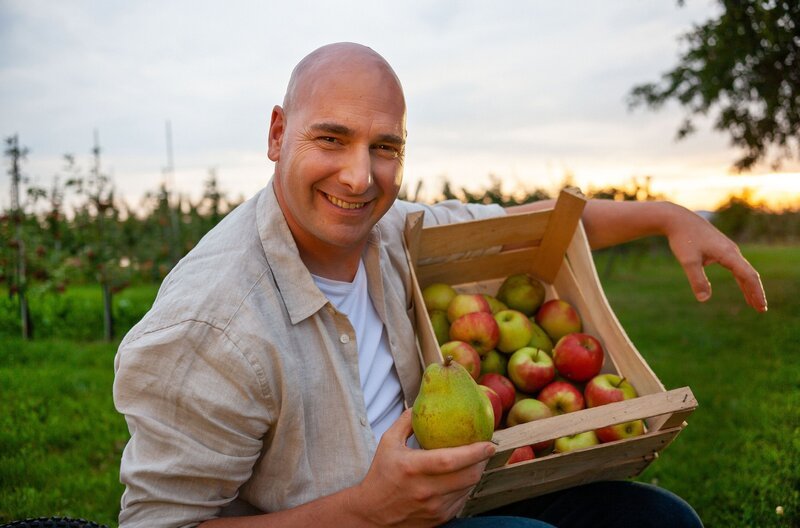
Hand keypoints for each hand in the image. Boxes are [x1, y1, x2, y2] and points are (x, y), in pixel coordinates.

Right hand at [349, 409, 494, 526]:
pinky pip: (461, 501)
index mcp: (412, 468)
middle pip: (467, 477)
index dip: (473, 452)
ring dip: (475, 474)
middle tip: (487, 449)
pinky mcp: (439, 519)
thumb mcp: (387, 443)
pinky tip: (464, 477)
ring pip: (467, 489)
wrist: (373, 515)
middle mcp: (425, 490)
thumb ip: (406, 422)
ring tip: (477, 461)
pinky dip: (465, 488)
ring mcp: (434, 508)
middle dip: (482, 462)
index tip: (488, 443)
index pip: (450, 460)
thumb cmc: (381, 475)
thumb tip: (423, 402)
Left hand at [662, 203, 766, 311]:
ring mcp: (727, 249)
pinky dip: (740, 279)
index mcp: (728, 254)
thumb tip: (704, 299)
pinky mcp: (720, 249)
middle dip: (755, 292)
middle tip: (761, 310)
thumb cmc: (683, 239)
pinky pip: (735, 267)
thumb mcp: (688, 261)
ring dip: (749, 287)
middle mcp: (731, 251)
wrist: (677, 219)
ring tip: (754, 303)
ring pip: (743, 271)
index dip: (755, 292)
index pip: (748, 276)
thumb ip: (697, 279)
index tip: (761, 307)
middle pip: (749, 274)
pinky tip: (742, 286)